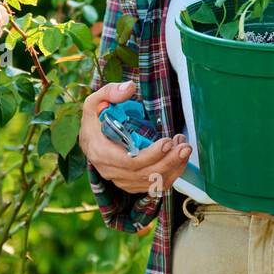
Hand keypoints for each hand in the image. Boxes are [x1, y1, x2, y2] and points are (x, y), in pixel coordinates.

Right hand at [79, 80, 191, 196]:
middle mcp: (110, 171)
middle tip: (184, 146)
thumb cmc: (94, 120)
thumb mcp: (95, 102)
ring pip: (152, 182)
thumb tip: (130, 87)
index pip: (129, 162)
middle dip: (169, 161)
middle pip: (144, 174)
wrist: (89, 140)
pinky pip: (154, 186)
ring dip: (173, 167)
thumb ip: (111, 92)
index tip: (167, 141)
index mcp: (101, 152)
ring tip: (184, 148)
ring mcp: (121, 180)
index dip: (151, 155)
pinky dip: (171, 175)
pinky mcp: (131, 183)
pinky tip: (179, 160)